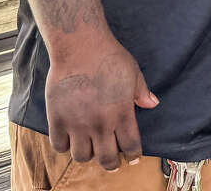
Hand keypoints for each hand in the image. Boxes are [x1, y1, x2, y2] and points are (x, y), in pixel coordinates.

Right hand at [45, 35, 159, 170]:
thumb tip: (152, 104)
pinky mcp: (57, 119)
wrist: (80, 46)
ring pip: (82, 156)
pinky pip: (59, 146)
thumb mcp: (133, 73)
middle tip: (112, 161)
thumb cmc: (109, 56)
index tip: (132, 157)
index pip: (130, 146)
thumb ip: (142, 92)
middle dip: (112, 163)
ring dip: (88, 154)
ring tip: (90, 147)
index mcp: (122, 113)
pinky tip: (69, 139)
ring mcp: (78, 123)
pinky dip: (64, 146)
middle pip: (107, 159)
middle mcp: (101, 123)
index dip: (133, 155)